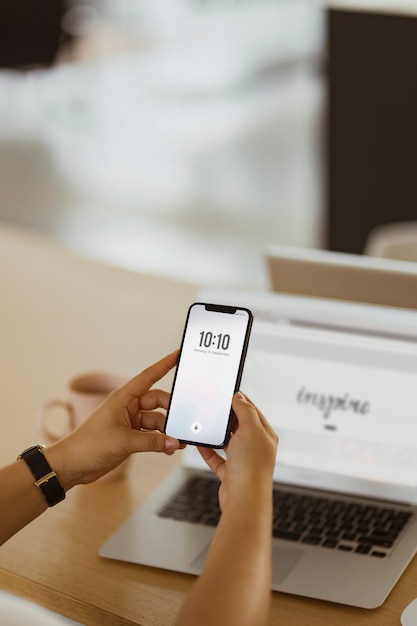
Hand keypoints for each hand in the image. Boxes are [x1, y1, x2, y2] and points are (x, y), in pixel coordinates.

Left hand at [45, 351, 182, 489]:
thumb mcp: (125, 441)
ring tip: (178, 441)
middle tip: (184, 422)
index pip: (148, 376)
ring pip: (156, 420)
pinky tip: (168, 448)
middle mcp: (127, 407)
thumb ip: (153, 442)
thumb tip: (174, 442)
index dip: (164, 365)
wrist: (73, 465)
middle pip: (157, 401)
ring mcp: (129, 422)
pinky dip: (160, 440)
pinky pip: (151, 434)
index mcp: (123, 398)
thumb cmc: (90, 445)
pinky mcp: (129, 436)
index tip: (177, 355)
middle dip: (171, 411)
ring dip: (167, 430)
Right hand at [198, 392, 277, 511]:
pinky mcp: (230, 473)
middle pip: (239, 426)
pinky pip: (216, 458)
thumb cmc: (252, 466)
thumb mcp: (250, 429)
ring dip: (216, 434)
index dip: (241, 401)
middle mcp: (256, 447)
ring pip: (227, 442)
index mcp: (265, 435)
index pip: (252, 411)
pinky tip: (200, 444)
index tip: (228, 393)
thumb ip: (245, 410)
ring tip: (205, 424)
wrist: (244, 499)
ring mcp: (243, 461)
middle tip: (214, 408)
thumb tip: (239, 397)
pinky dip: (208, 451)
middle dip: (227, 417)